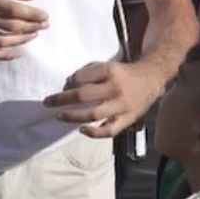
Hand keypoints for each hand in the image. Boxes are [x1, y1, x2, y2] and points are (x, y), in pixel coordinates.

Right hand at [0, 0, 48, 59]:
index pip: (13, 10)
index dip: (32, 15)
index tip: (45, 16)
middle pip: (10, 27)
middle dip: (31, 27)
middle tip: (44, 25)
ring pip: (1, 42)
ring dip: (21, 41)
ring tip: (33, 35)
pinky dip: (5, 56)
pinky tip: (19, 52)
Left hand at [43, 61, 167, 137]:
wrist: (152, 78)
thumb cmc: (123, 73)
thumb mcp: (107, 65)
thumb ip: (88, 72)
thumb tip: (67, 86)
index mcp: (110, 71)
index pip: (82, 77)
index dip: (69, 82)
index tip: (64, 86)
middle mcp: (116, 88)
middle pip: (83, 96)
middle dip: (62, 99)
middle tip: (48, 102)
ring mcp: (122, 105)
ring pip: (94, 114)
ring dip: (73, 117)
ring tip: (59, 116)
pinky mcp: (128, 118)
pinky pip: (109, 130)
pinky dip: (94, 133)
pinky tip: (82, 130)